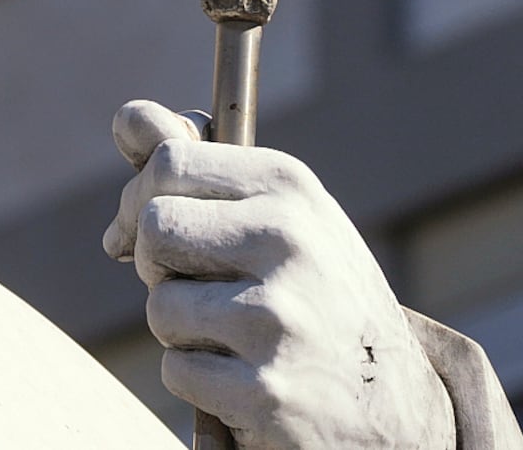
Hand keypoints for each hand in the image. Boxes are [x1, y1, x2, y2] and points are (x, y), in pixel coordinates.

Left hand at [106, 102, 455, 449]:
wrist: (396, 403)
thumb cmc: (320, 295)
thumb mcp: (284, 215)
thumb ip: (202, 166)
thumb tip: (127, 119)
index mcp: (290, 188)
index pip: (171, 161)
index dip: (140, 198)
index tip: (142, 226)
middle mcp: (287, 241)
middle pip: (154, 227)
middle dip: (155, 262)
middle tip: (189, 283)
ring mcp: (276, 317)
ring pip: (160, 305)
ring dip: (179, 327)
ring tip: (231, 334)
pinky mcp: (265, 389)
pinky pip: (177, 370)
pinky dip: (196, 379)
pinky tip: (241, 377)